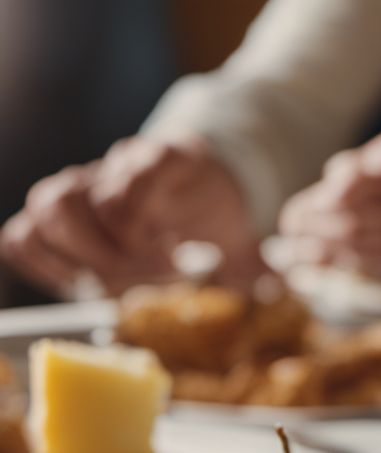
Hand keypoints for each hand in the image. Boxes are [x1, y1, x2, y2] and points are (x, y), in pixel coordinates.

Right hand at [0, 136, 263, 296]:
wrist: (197, 179)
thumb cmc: (215, 210)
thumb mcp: (240, 232)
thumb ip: (257, 263)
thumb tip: (277, 285)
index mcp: (164, 159)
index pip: (131, 172)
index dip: (140, 224)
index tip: (171, 262)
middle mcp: (112, 166)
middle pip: (69, 199)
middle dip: (103, 255)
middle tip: (141, 283)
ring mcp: (82, 186)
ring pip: (44, 210)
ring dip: (77, 261)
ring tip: (115, 287)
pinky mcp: (62, 214)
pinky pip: (24, 235)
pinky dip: (47, 266)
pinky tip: (85, 286)